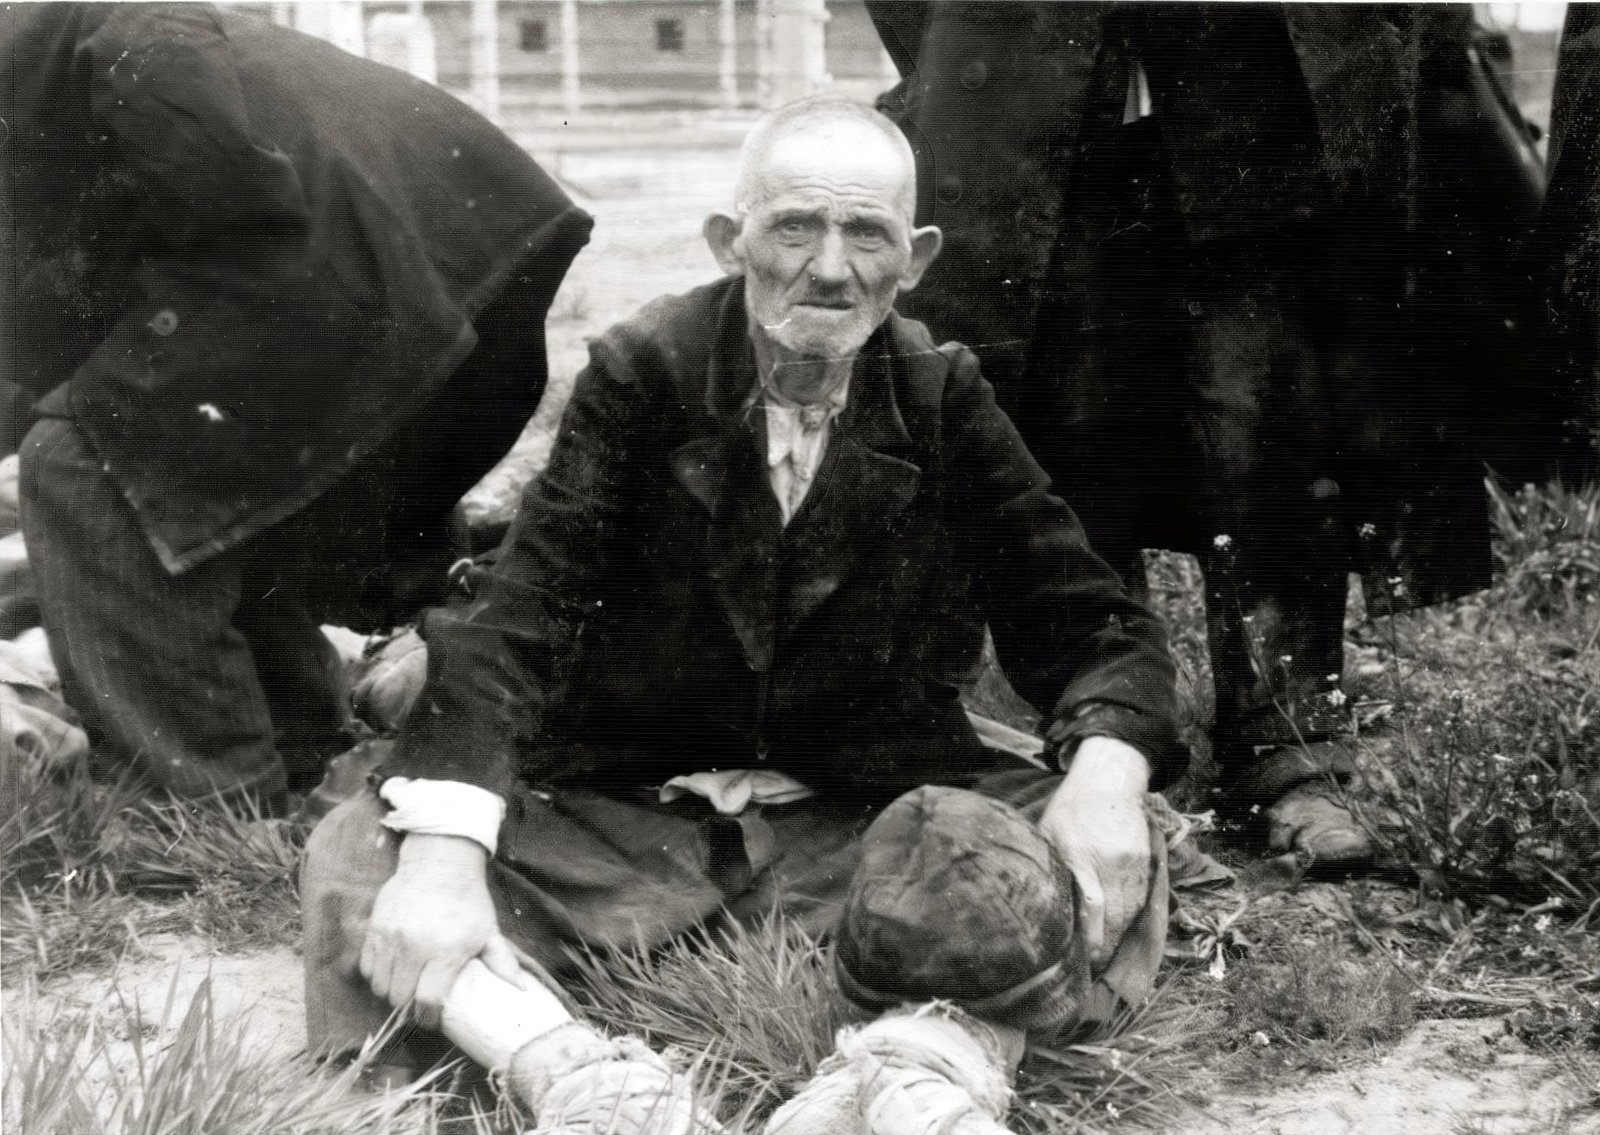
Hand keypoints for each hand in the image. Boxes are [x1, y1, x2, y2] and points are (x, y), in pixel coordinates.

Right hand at [359, 833, 526, 1029]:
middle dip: (408, 1008)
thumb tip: (521, 989)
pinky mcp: (375, 928)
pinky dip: (377, 974)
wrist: (439, 861)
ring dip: (391, 992)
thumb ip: (502, 962)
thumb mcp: (488, 930)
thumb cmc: (467, 899)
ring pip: (380, 985)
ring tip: (405, 987)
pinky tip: (392, 970)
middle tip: (417, 1004)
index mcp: (446, 951)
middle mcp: (415, 947)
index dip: (428, 1018)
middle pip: (399, 998)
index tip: (432, 1019)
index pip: (428, 1001)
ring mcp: (391, 938)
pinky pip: (367, 966)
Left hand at [1038, 736, 1151, 968]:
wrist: (1109, 781)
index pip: (1093, 908)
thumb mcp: (1048, 834)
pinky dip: (1133, 919)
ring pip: (1132, 913)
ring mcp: (1133, 863)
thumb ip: (1051, 868)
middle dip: (1106, 947)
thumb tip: (1043, 905)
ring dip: (1121, 938)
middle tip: (1093, 969)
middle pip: (1116, 917)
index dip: (1092, 939)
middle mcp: (1111, 862)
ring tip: (1107, 956)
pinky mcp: (1146, 862)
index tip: (1085, 959)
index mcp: (1081, 856)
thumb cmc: (1070, 810)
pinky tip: (1122, 932)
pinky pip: (1143, 900)